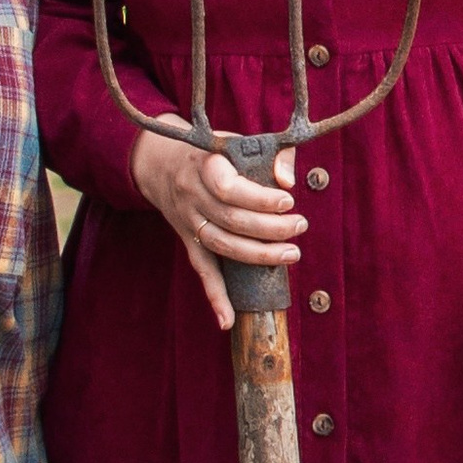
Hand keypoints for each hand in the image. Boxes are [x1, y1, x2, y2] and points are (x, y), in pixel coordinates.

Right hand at [132, 129, 304, 328]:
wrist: (161, 163)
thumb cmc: (213, 153)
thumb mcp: (237, 142)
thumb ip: (271, 154)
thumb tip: (289, 180)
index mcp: (204, 166)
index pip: (229, 188)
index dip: (260, 198)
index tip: (288, 200)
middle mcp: (191, 196)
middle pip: (231, 220)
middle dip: (270, 228)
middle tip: (300, 227)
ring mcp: (187, 222)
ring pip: (221, 245)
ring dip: (258, 256)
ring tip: (291, 254)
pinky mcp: (187, 241)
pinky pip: (202, 271)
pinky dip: (215, 297)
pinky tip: (227, 320)